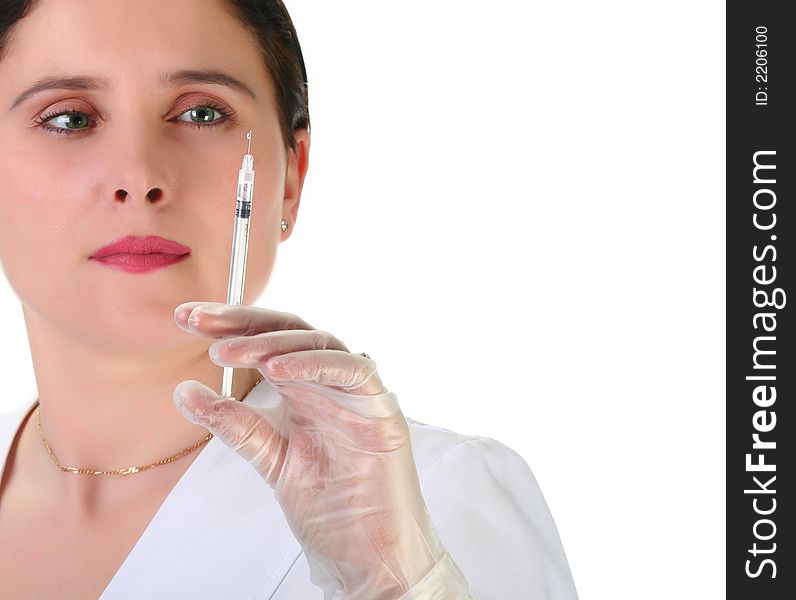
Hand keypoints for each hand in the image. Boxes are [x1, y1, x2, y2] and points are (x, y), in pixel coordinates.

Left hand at [171, 302, 471, 599]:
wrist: (363, 553)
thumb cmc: (327, 506)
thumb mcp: (268, 457)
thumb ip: (233, 424)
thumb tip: (184, 391)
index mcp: (305, 389)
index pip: (267, 342)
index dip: (229, 326)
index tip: (185, 319)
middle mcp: (330, 382)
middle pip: (290, 331)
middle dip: (242, 322)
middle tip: (198, 321)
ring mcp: (357, 392)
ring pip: (320, 342)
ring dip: (272, 342)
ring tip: (226, 351)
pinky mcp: (381, 409)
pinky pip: (353, 370)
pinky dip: (315, 364)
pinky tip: (278, 368)